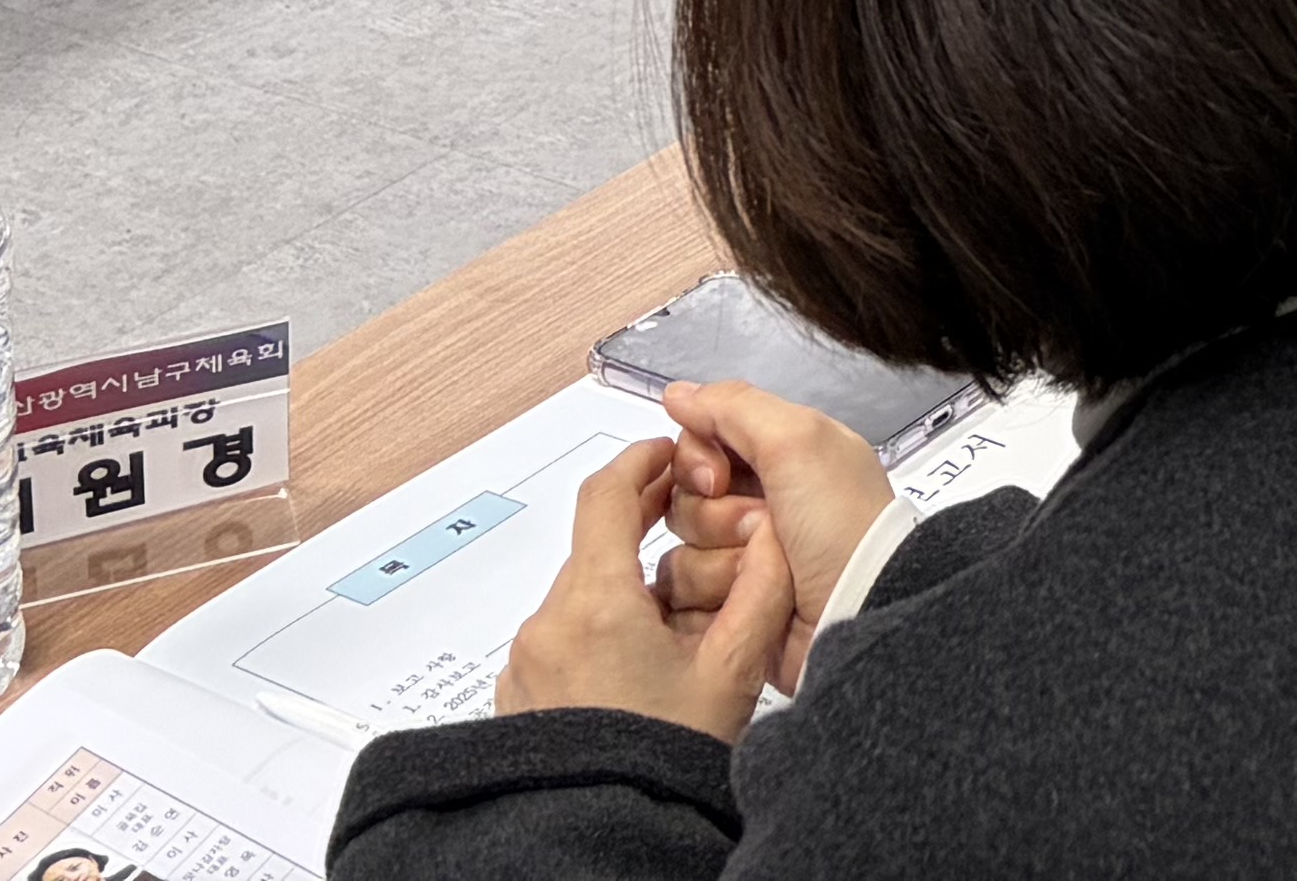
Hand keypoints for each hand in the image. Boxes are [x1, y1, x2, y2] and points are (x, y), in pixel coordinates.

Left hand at [495, 437, 787, 738]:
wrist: (602, 841)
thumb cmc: (660, 763)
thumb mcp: (733, 672)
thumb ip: (763, 590)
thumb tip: (777, 533)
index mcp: (594, 603)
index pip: (606, 492)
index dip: (643, 462)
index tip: (669, 455)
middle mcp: (547, 626)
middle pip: (596, 547)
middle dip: (645, 533)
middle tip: (688, 527)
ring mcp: (526, 666)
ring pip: (581, 598)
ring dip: (625, 593)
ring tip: (678, 623)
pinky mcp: (519, 700)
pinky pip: (561, 643)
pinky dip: (599, 636)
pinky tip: (641, 668)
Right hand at [642, 381, 895, 698]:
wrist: (862, 611)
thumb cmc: (843, 526)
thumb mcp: (799, 442)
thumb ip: (735, 407)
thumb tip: (677, 393)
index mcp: (779, 459)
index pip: (698, 445)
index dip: (696, 460)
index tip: (718, 479)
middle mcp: (757, 507)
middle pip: (683, 502)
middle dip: (714, 518)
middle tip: (761, 527)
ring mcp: (742, 562)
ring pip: (679, 554)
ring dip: (718, 563)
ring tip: (766, 571)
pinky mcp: (729, 611)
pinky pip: (684, 601)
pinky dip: (710, 601)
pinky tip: (742, 602)